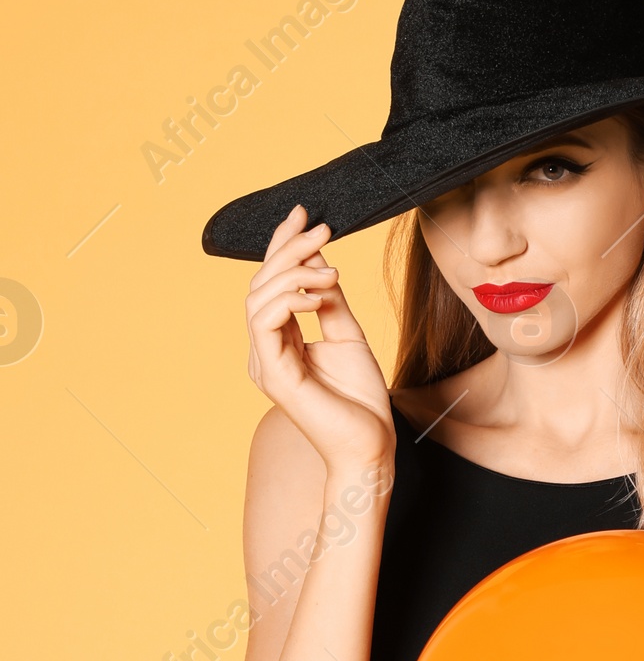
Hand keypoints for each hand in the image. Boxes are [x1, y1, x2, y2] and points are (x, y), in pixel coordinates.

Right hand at [244, 206, 395, 471]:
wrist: (370, 446)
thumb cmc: (360, 400)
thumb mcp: (348, 335)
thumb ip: (330, 299)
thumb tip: (320, 260)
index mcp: (279, 341)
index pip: (272, 284)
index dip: (283, 245)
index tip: (305, 214)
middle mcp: (265, 350)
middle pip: (260, 284)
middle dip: (288, 249)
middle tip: (321, 228)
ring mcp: (264, 363)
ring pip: (257, 298)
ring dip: (293, 272)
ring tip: (330, 269)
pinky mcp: (272, 375)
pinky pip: (264, 322)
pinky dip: (288, 299)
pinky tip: (316, 293)